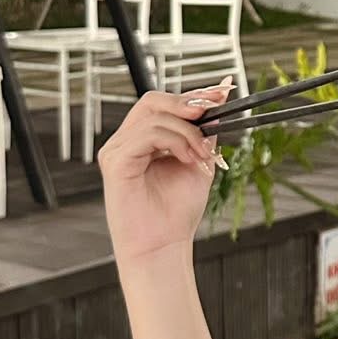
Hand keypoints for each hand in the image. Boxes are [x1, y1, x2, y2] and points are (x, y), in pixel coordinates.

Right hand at [98, 80, 229, 264]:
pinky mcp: (115, 161)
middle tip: (213, 111)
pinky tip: (189, 160)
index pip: (163, 104)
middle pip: (153, 101)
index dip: (193, 95)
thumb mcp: (199, 162)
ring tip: (203, 156)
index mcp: (142, 140)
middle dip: (188, 103)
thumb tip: (219, 98)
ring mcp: (116, 150)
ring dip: (188, 132)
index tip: (222, 92)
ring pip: (156, 117)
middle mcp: (125, 142)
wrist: (164, 246)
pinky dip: (176, 142)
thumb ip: (204, 132)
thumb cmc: (176, 212)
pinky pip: (148, 134)